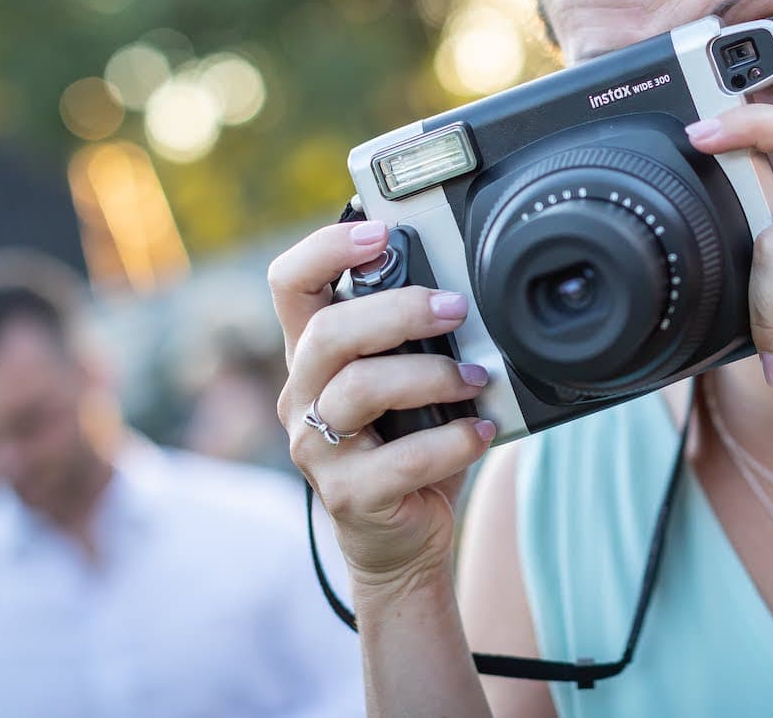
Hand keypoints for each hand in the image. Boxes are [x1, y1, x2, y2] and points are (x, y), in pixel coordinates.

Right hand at [269, 221, 496, 589]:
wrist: (405, 539)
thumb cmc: (412, 444)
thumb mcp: (411, 381)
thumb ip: (420, 337)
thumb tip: (470, 286)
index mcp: (315, 354)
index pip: (291, 285)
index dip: (326, 249)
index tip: (380, 232)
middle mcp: (305, 395)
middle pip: (329, 333)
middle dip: (399, 311)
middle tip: (455, 308)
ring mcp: (318, 448)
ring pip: (360, 391)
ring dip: (430, 375)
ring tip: (475, 377)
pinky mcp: (348, 495)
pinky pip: (399, 461)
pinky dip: (451, 442)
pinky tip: (481, 432)